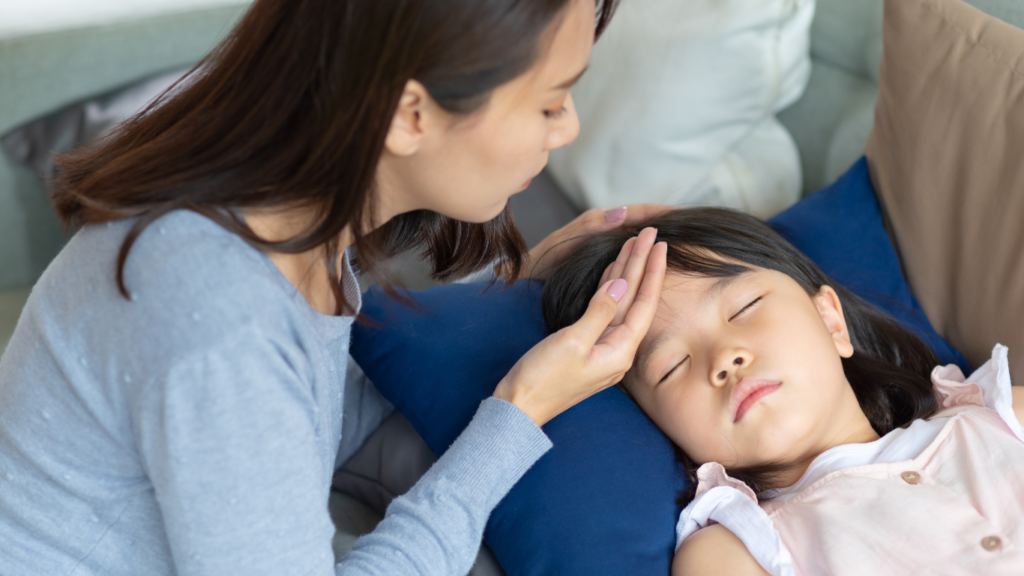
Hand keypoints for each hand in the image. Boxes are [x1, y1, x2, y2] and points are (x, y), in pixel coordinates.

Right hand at [493, 227, 666, 425]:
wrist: (519, 407)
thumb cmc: (543, 380)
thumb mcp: (572, 342)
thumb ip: (600, 312)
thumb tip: (621, 284)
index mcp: (620, 351)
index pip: (643, 302)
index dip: (651, 270)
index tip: (658, 243)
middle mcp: (617, 350)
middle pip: (635, 299)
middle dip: (642, 265)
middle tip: (650, 233)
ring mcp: (603, 349)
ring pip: (620, 303)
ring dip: (627, 273)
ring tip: (634, 244)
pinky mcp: (587, 347)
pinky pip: (604, 311)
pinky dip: (608, 288)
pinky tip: (612, 271)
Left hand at [515, 204, 673, 280]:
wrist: (527, 271)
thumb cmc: (544, 259)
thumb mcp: (568, 242)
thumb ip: (593, 227)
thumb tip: (624, 212)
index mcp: (601, 220)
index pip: (639, 212)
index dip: (662, 212)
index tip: (685, 213)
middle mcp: (606, 225)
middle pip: (643, 218)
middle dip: (667, 218)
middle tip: (694, 220)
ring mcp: (605, 237)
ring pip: (639, 231)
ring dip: (658, 229)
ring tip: (682, 233)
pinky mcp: (603, 250)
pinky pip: (630, 245)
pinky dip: (645, 245)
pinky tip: (656, 253)